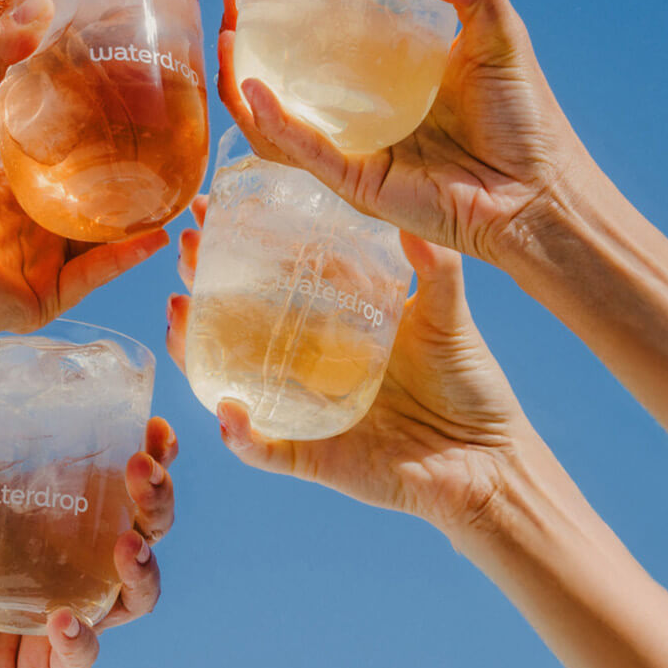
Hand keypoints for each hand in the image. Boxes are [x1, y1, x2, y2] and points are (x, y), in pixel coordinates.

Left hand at [0, 0, 167, 341]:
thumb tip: (39, 1)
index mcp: (7, 182)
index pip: (61, 152)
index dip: (96, 130)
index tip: (136, 102)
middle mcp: (26, 221)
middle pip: (88, 195)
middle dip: (128, 176)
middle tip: (170, 145)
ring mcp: (39, 261)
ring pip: (101, 237)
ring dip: (138, 217)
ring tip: (179, 191)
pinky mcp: (47, 297)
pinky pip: (95, 274)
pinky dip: (126, 257)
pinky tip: (158, 234)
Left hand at [0, 403, 176, 667]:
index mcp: (61, 514)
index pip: (125, 481)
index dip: (155, 456)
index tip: (156, 427)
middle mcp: (79, 561)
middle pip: (148, 530)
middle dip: (158, 500)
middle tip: (142, 470)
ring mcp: (69, 610)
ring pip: (136, 595)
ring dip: (143, 569)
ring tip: (128, 546)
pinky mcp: (44, 662)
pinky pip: (81, 654)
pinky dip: (81, 639)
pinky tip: (62, 620)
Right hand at [168, 200, 535, 537]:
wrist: (489, 461)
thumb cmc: (470, 386)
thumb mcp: (449, 316)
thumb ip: (435, 270)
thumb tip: (412, 218)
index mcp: (336, 321)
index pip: (277, 273)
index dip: (241, 239)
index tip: (212, 206)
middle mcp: (310, 360)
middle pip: (238, 317)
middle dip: (204, 282)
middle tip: (186, 246)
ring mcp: (304, 406)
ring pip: (232, 377)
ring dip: (195, 349)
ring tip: (177, 313)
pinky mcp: (311, 455)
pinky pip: (264, 448)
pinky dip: (242, 435)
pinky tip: (227, 410)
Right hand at [218, 0, 585, 267]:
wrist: (539, 193)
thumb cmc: (527, 120)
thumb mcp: (501, 35)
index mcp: (389, 75)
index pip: (322, 38)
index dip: (286, 9)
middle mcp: (362, 111)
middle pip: (284, 77)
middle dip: (248, 42)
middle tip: (231, 2)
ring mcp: (353, 148)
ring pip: (276, 120)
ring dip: (241, 84)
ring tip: (225, 43)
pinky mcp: (355, 183)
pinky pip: (301, 152)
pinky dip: (273, 123)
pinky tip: (252, 90)